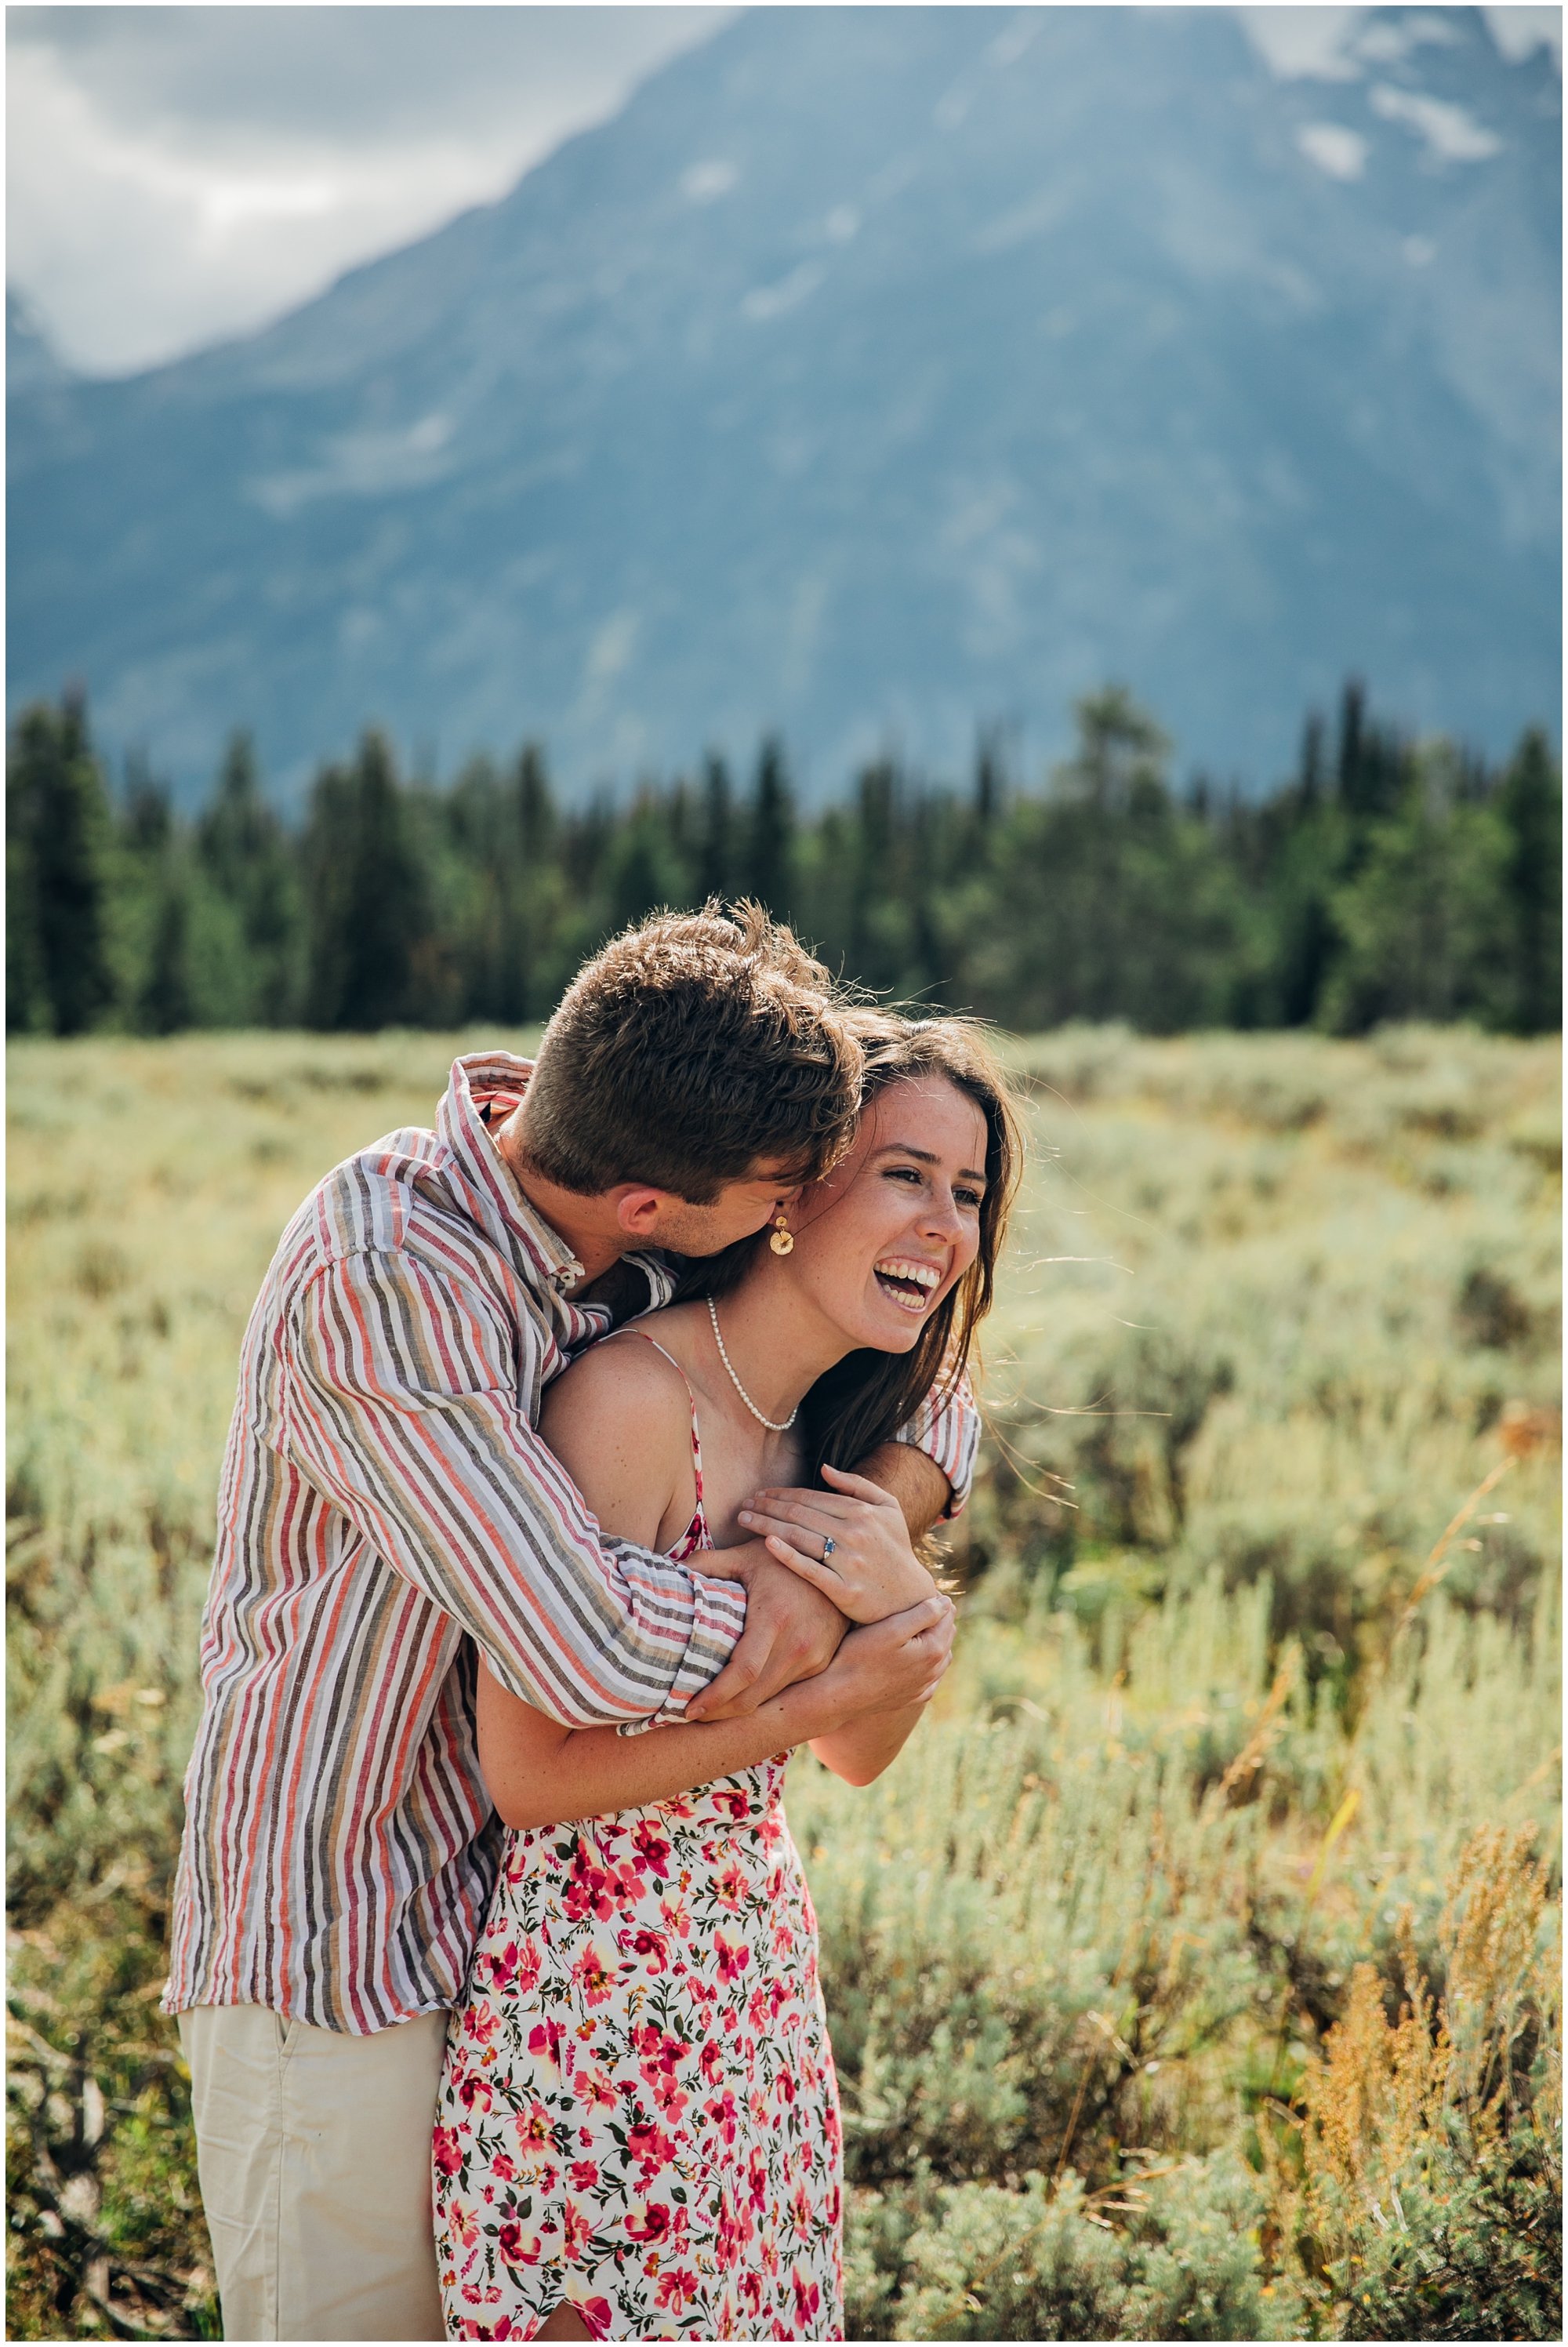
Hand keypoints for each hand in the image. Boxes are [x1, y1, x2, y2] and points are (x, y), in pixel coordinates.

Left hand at [683, 1542, 847, 1721]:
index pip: (742, 1672)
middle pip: (753, 1696)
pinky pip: (786, 1688)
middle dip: (720, 1713)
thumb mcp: (744, 1555)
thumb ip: (705, 1564)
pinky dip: (761, 1696)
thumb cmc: (782, 1558)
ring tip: (710, 1710)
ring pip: (769, 1697)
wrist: (836, 1562)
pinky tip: (740, 1695)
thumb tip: (669, 1573)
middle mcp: (798, 1644)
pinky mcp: (822, 1662)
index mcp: (774, 1618)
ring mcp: (814, 1656)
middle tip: (690, 1714)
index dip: (714, 1697)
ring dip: (739, 1710)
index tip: (688, 1708)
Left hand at [737, 1464, 933, 1623]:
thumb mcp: (888, 1509)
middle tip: (743, 1505)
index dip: (781, 1494)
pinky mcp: (844, 1591)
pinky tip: (767, 1544)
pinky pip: (809, 1570)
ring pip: (799, 1537)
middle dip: (766, 1507)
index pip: (810, 1497)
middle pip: (799, 1515)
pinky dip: (787, 1555)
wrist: (910, 1598)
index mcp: (861, 1512)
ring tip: (744, 1520)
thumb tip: (824, 1468)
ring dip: (766, 1525)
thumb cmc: (895, 1549)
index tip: (760, 1494)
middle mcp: (855, 1533)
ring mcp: (849, 1562)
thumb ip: (858, 1485)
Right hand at [807, 1591, 956, 1727]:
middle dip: (936, 1619)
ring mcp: (923, 1687)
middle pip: (946, 1635)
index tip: (915, 1591)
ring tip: (916, 1627)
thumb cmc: (860, 1656)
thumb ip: (923, 1613)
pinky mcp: (912, 1698)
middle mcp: (933, 1672)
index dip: (934, 1599)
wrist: (839, 1694)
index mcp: (934, 1651)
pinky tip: (917, 1657)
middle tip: (914, 1604)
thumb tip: (947, 1602)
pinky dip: (928, 1664)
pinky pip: (930, 1678)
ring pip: (941, 1657)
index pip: (947, 1616)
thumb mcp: (891, 1628)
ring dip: (934, 1640)